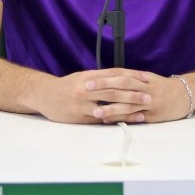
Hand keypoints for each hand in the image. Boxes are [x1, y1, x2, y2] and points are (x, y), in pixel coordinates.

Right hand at [29, 69, 190, 123]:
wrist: (45, 95)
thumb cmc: (66, 86)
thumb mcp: (82, 77)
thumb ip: (100, 77)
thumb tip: (120, 77)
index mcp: (89, 75)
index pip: (114, 74)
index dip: (132, 75)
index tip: (146, 78)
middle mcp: (87, 87)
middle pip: (115, 89)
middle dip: (134, 93)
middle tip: (149, 95)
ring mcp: (84, 102)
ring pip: (110, 104)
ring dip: (129, 107)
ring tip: (143, 109)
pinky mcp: (82, 116)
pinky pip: (102, 118)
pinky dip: (116, 118)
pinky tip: (127, 120)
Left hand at [92, 73, 192, 123]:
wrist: (186, 95)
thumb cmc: (162, 87)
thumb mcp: (148, 79)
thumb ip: (130, 79)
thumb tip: (108, 80)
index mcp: (142, 77)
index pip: (120, 76)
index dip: (104, 78)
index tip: (88, 79)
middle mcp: (145, 88)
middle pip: (122, 86)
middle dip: (103, 88)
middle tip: (86, 90)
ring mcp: (150, 102)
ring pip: (128, 104)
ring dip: (111, 108)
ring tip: (95, 111)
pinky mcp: (153, 115)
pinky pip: (135, 117)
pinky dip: (122, 119)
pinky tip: (110, 121)